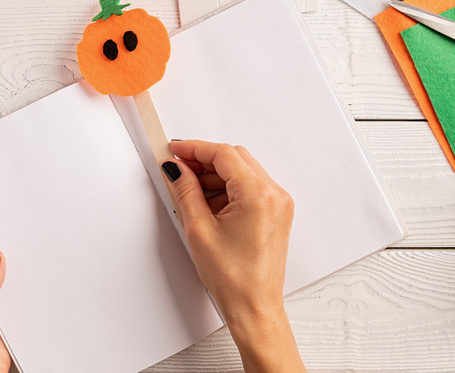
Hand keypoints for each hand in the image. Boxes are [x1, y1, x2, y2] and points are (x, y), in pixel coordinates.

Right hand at [161, 140, 303, 371]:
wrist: (254, 307)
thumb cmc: (234, 278)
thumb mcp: (199, 229)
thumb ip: (186, 190)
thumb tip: (176, 168)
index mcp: (258, 195)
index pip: (224, 154)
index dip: (195, 148)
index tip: (175, 150)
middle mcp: (274, 194)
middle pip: (235, 158)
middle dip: (204, 160)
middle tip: (178, 168)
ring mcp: (279, 203)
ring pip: (243, 171)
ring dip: (216, 174)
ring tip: (189, 190)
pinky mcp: (276, 212)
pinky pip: (251, 187)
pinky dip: (229, 188)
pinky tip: (207, 202)